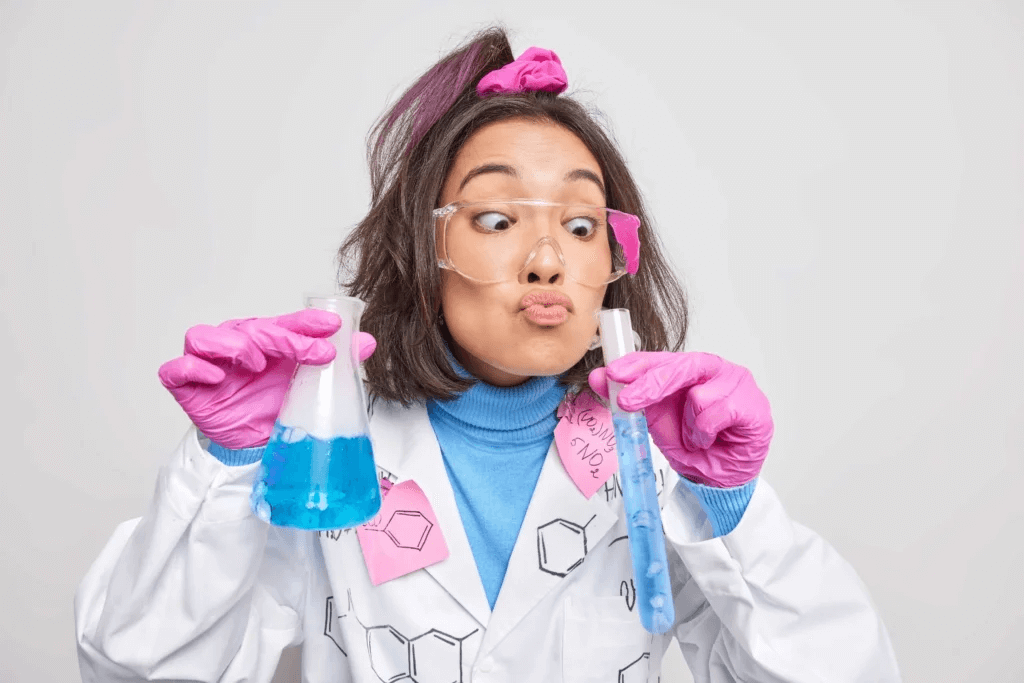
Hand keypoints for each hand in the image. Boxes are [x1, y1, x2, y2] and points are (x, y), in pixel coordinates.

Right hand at [158, 309, 376, 448]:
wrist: (249, 445)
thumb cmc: (272, 406)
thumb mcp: (309, 387)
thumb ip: (336, 363)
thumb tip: (367, 342)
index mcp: (264, 340)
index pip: (284, 323)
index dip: (306, 322)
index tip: (332, 326)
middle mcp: (234, 344)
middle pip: (251, 328)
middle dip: (284, 337)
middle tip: (315, 353)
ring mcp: (207, 364)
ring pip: (205, 336)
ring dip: (233, 345)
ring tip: (256, 364)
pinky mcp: (184, 386)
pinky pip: (177, 369)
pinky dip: (194, 369)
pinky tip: (217, 378)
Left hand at [589, 352, 772, 487]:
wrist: (718, 478)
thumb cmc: (692, 445)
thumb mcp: (654, 422)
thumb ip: (630, 399)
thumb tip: (599, 378)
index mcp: (685, 369)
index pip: (659, 358)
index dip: (635, 364)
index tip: (611, 374)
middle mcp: (711, 369)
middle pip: (679, 366)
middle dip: (649, 385)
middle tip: (627, 402)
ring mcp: (735, 381)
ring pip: (699, 394)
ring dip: (688, 426)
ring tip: (695, 438)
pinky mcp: (753, 403)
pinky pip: (718, 412)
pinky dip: (706, 433)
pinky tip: (712, 439)